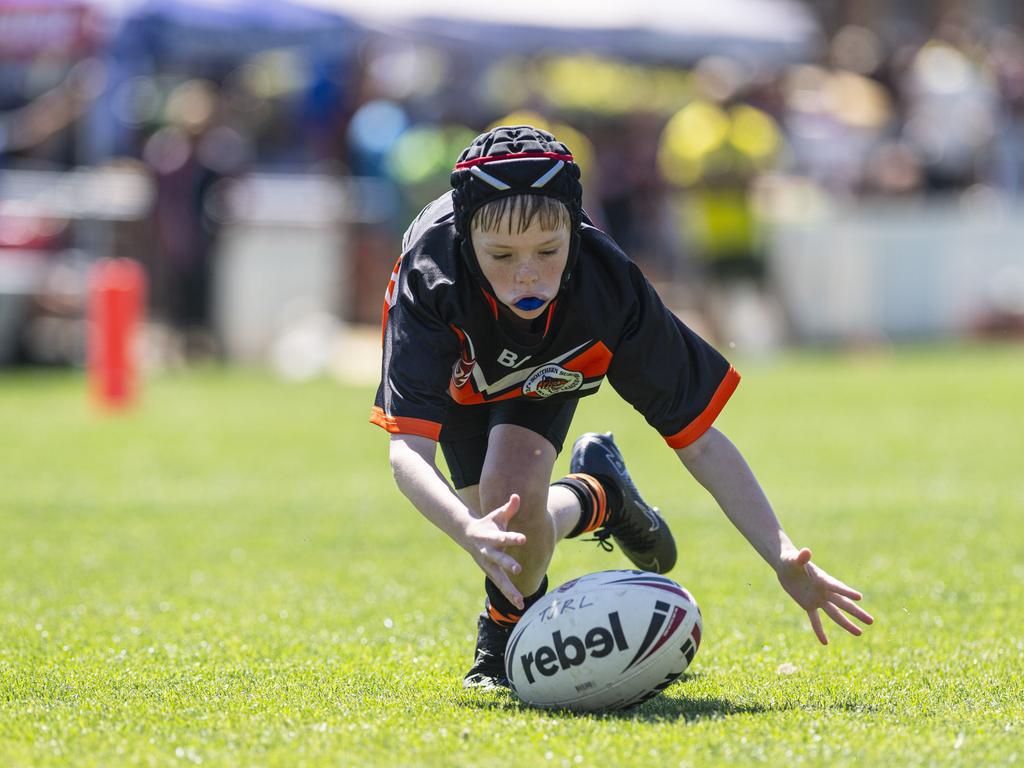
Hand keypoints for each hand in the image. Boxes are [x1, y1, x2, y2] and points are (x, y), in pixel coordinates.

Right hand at [461, 493, 527, 608]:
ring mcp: (488, 565)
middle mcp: (488, 553)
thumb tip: (516, 496)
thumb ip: (509, 508)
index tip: (523, 539)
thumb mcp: (497, 515)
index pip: (502, 537)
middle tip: (518, 569)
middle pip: (498, 559)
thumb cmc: (488, 524)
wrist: (467, 535)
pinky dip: (510, 595)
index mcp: (490, 537)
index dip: (512, 538)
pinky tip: (520, 605)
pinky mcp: (490, 573)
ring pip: (499, 579)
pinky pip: (501, 585)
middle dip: (507, 564)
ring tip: (520, 601)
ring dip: (509, 590)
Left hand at [776, 547, 873, 644]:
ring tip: (860, 633)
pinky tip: (825, 643)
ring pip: (835, 613)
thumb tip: (806, 551)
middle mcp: (824, 591)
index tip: (859, 597)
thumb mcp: (794, 559)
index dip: (846, 591)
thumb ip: (801, 557)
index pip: (836, 587)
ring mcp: (817, 598)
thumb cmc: (791, 559)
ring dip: (846, 624)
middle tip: (871, 621)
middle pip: (843, 603)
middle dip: (856, 612)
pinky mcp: (808, 604)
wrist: (786, 565)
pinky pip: (815, 620)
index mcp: (822, 579)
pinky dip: (819, 630)